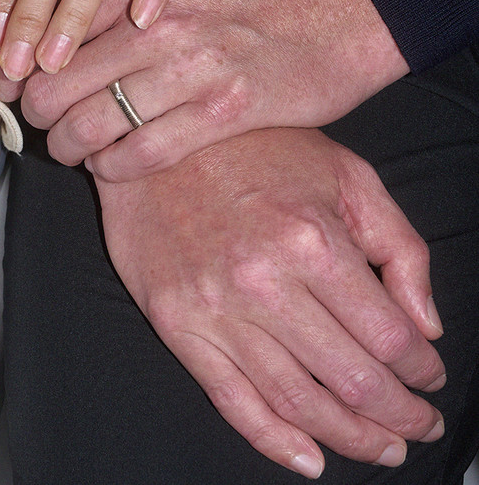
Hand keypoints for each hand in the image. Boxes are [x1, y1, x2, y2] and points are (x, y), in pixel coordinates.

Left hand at [13, 0, 409, 179]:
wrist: (350, 5)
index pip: (56, 22)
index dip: (22, 57)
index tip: (13, 76)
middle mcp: (159, 23)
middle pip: (60, 78)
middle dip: (34, 107)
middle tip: (32, 118)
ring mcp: (190, 71)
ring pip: (94, 122)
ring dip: (66, 145)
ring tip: (63, 148)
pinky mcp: (222, 115)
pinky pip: (144, 153)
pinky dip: (113, 168)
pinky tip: (106, 167)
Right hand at [96, 127, 444, 477]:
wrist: (158, 138)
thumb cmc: (256, 148)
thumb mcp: (345, 173)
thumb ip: (398, 245)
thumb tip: (426, 323)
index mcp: (313, 241)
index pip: (389, 337)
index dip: (423, 371)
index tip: (432, 377)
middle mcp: (265, 283)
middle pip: (352, 380)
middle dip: (399, 415)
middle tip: (418, 425)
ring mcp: (216, 309)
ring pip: (298, 402)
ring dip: (351, 438)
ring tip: (380, 447)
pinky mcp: (177, 324)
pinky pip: (231, 400)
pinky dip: (275, 442)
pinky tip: (310, 458)